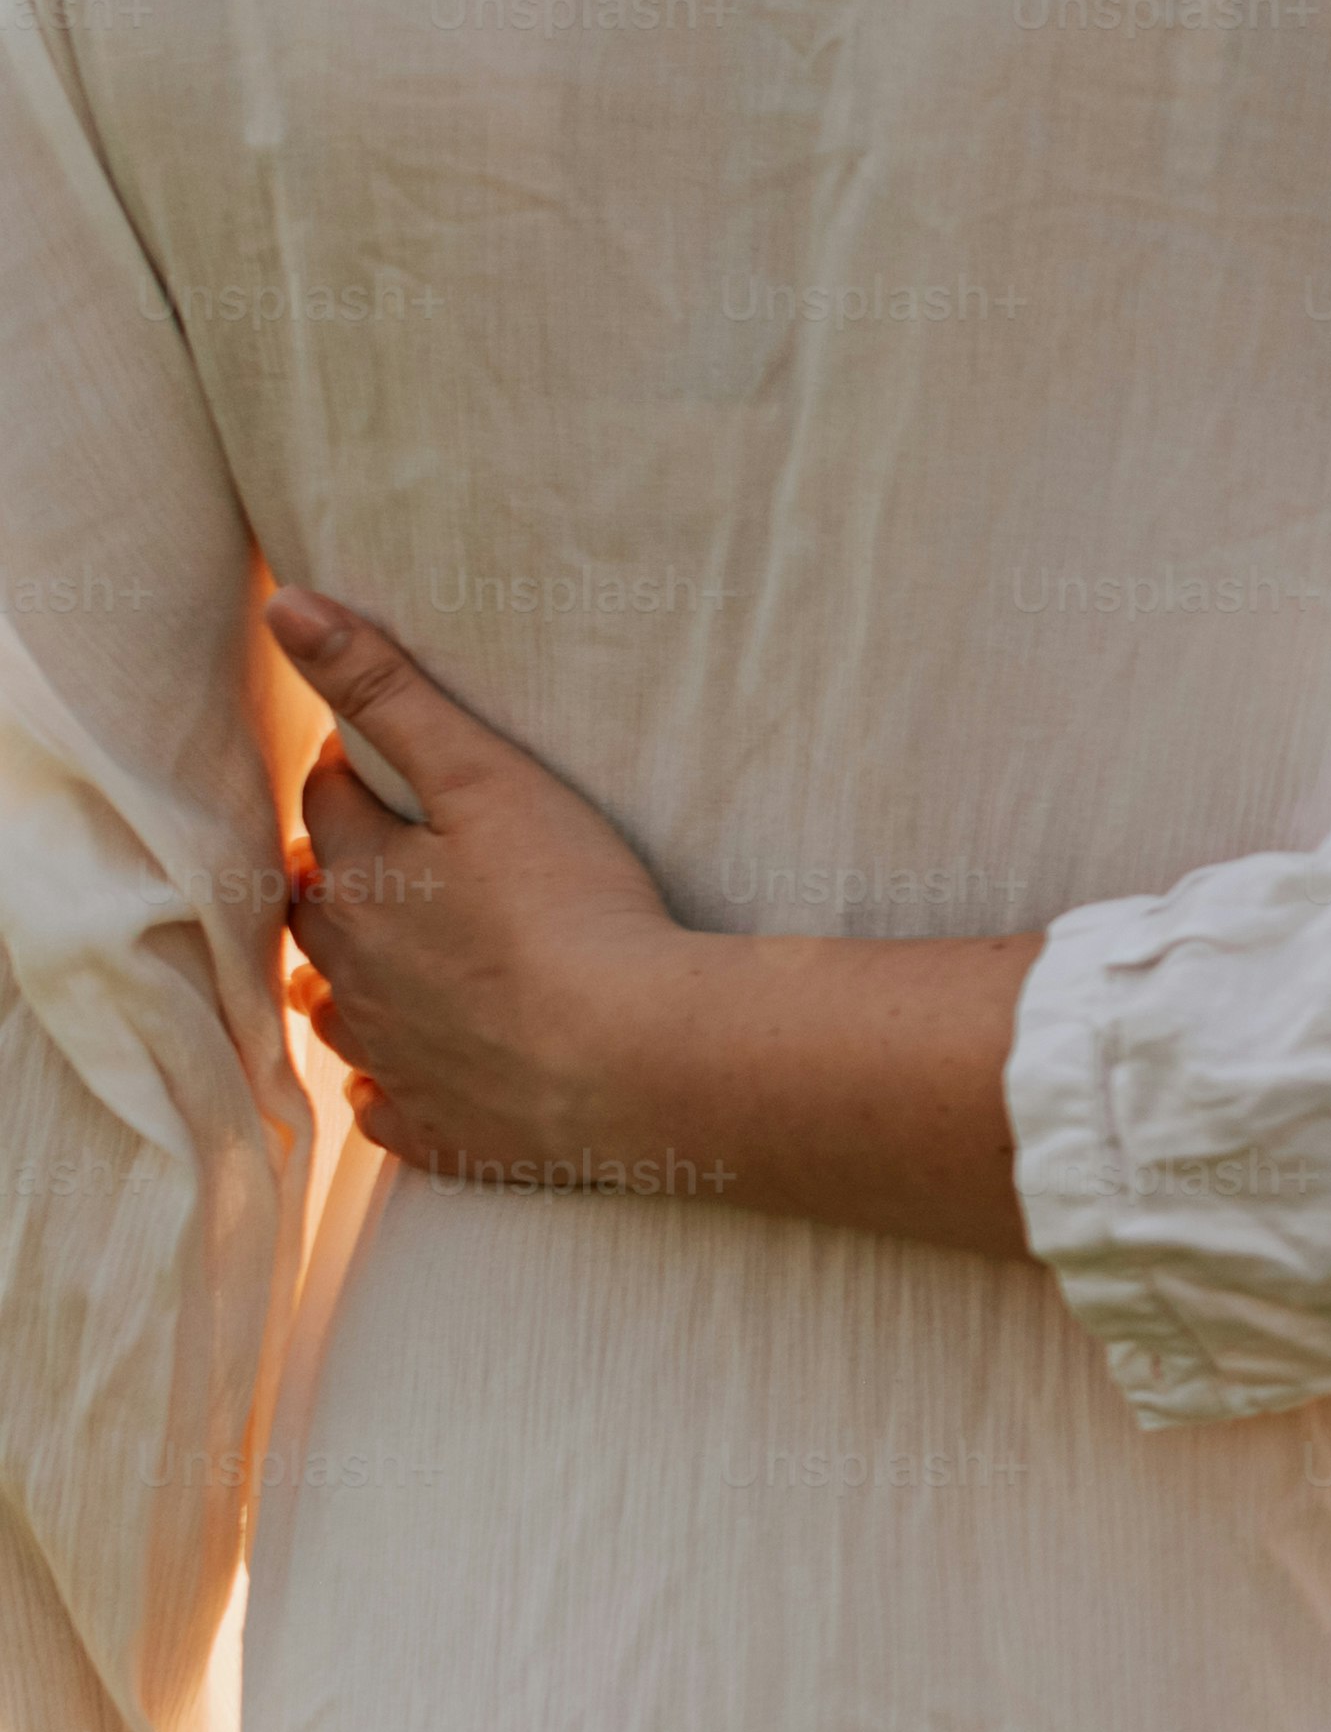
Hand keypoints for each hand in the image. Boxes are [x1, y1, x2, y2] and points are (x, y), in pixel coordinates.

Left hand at [268, 592, 693, 1187]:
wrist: (641, 1059)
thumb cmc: (575, 908)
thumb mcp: (488, 776)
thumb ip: (389, 690)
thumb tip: (287, 605)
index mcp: (360, 879)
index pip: (329, 805)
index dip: (354, 776)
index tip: (384, 765)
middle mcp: (352, 969)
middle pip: (316, 907)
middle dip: (337, 878)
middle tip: (389, 860)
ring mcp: (391, 1053)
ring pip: (333, 1008)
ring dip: (348, 981)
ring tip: (389, 963)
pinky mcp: (436, 1126)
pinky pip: (387, 1102)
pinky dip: (394, 1079)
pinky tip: (422, 1066)